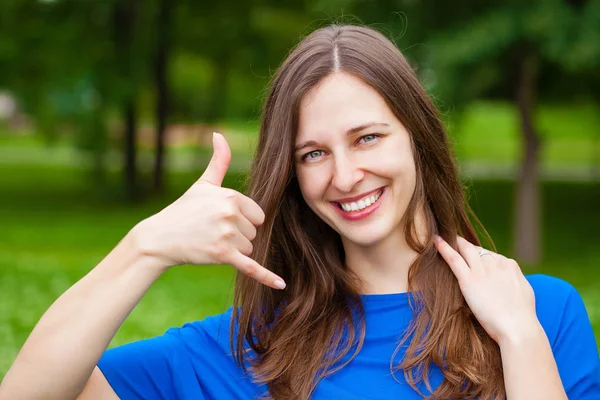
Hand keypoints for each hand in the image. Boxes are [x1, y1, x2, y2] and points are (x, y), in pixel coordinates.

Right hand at [132, 132, 285, 289]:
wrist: (159, 237)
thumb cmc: (183, 210)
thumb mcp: (203, 184)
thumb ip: (218, 160)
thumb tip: (219, 134)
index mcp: (230, 196)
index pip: (257, 214)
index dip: (243, 220)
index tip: (221, 220)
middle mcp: (230, 213)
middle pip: (254, 232)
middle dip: (238, 235)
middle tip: (213, 232)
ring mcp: (227, 234)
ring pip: (250, 248)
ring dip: (234, 250)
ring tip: (210, 242)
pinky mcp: (223, 255)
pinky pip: (251, 266)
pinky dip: (266, 277)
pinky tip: (281, 285)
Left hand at [433, 235, 538, 343]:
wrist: (517, 328)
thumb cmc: (522, 317)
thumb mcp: (523, 292)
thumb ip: (513, 281)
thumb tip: (508, 281)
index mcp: (510, 265)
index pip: (490, 256)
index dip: (479, 256)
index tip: (470, 257)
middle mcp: (496, 263)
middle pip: (477, 250)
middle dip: (465, 245)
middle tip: (453, 239)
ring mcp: (481, 270)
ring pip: (465, 250)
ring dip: (454, 242)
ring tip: (443, 237)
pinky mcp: (469, 279)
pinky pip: (453, 258)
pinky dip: (443, 247)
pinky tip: (436, 240)